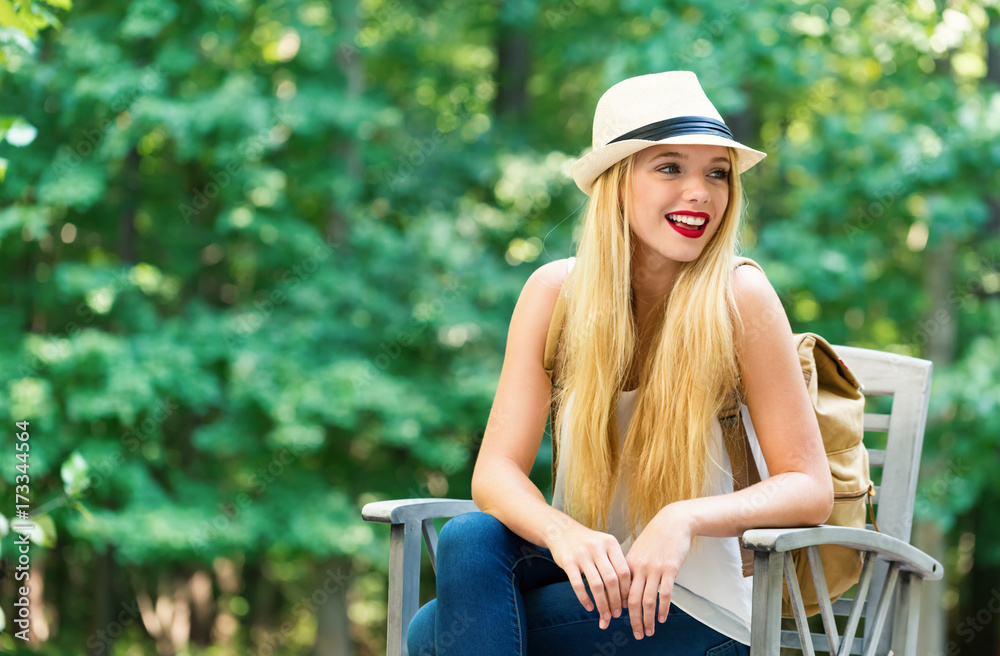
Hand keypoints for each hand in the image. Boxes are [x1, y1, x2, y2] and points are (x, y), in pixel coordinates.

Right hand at [545, 519, 631, 629]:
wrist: (561, 530)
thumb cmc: (588, 543)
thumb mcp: (605, 545)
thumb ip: (616, 562)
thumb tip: (627, 592)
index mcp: (610, 543)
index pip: (624, 571)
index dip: (626, 590)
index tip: (626, 603)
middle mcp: (597, 547)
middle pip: (612, 580)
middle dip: (616, 601)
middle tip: (617, 614)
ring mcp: (582, 554)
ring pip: (596, 585)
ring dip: (602, 604)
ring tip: (605, 615)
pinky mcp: (568, 562)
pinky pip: (578, 585)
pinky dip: (585, 599)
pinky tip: (589, 607)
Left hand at [624, 503, 694, 639]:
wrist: (673, 522)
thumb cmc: (655, 537)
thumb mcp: (638, 551)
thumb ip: (632, 569)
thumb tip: (626, 591)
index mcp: (628, 563)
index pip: (619, 590)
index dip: (617, 608)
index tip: (617, 620)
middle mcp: (639, 567)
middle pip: (632, 600)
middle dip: (633, 620)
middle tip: (636, 634)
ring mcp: (655, 569)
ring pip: (648, 600)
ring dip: (648, 619)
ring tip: (648, 632)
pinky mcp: (670, 569)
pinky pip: (665, 594)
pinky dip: (663, 609)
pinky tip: (662, 619)